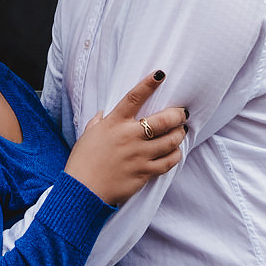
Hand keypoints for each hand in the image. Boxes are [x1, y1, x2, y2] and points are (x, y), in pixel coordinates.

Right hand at [63, 72, 186, 206]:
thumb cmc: (83, 161)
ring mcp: (139, 155)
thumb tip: (104, 114)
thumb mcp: (88, 135)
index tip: (161, 74)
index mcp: (114, 123)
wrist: (83, 190)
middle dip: (177, 114)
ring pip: (170, 141)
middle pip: (162, 120)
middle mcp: (129, 136)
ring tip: (181, 131)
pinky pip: (167, 162)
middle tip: (182, 113)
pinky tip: (176, 151)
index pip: (134, 97)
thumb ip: (98, 122)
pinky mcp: (144, 173)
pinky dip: (175, 155)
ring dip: (179, 134)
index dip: (149, 84)